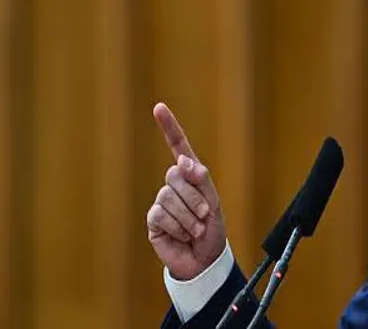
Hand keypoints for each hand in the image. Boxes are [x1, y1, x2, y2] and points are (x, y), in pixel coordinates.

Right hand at [146, 102, 226, 280]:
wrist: (204, 260)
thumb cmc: (212, 230)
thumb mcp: (213, 201)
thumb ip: (201, 179)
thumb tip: (183, 162)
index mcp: (191, 176)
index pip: (178, 147)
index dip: (169, 127)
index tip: (159, 108)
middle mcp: (174, 185)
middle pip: (175, 175)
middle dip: (194, 196)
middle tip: (204, 214)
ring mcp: (162, 201)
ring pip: (169, 197)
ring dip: (188, 217)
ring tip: (195, 229)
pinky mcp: (154, 219)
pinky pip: (162, 215)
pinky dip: (177, 227)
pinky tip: (181, 235)